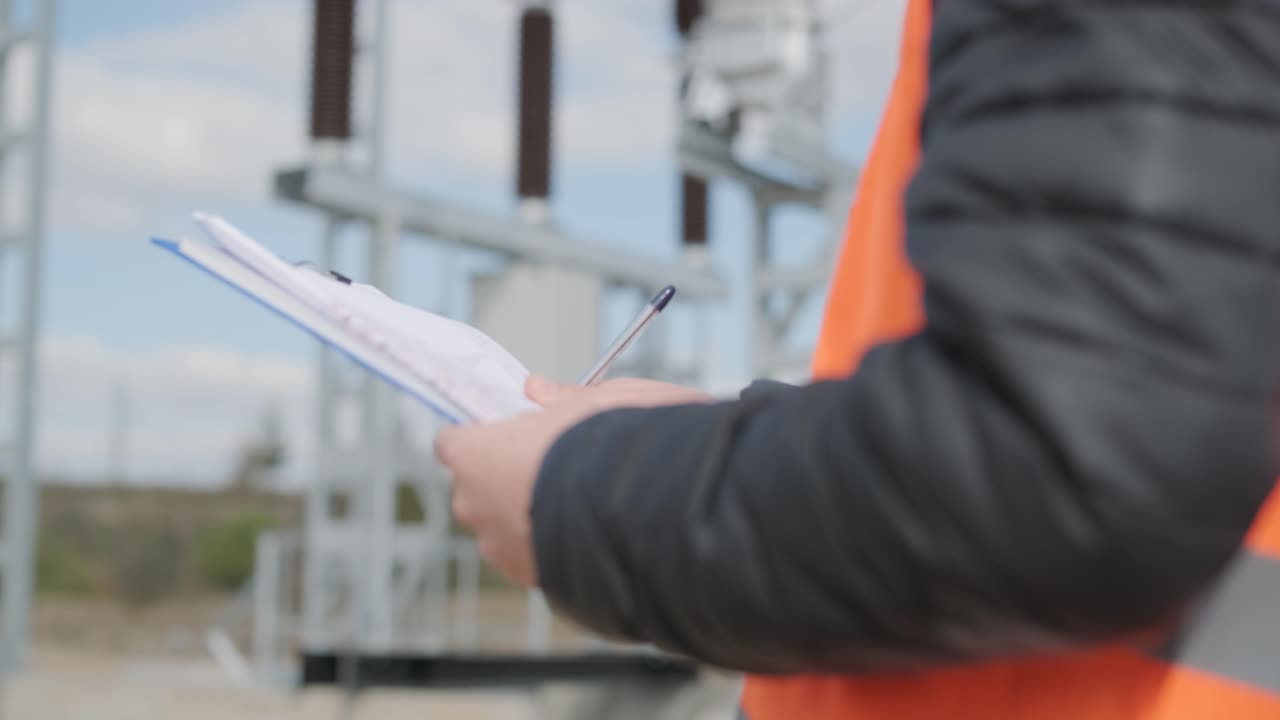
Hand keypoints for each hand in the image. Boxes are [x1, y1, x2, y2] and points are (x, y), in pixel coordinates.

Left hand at [434, 375, 713, 586]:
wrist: (651, 513)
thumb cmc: (616, 446)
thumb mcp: (598, 399)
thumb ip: (561, 396)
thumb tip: (539, 391)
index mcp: (474, 454)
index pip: (455, 441)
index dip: (485, 435)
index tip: (513, 430)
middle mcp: (473, 505)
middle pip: (478, 485)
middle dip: (508, 474)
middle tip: (555, 459)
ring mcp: (498, 548)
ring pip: (504, 523)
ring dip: (530, 511)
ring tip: (580, 495)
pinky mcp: (530, 579)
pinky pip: (531, 552)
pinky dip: (551, 540)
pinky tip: (588, 524)